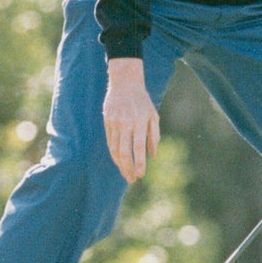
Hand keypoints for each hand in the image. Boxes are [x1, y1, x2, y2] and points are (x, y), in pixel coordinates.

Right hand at [103, 58, 159, 182]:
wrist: (124, 83)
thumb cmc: (142, 101)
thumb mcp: (153, 116)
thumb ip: (154, 136)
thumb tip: (153, 156)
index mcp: (139, 121)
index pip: (138, 147)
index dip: (139, 163)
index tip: (141, 175)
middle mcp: (126, 123)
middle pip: (124, 151)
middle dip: (128, 168)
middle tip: (132, 180)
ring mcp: (114, 123)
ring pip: (115, 149)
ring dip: (120, 164)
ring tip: (126, 175)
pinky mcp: (107, 122)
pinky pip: (110, 142)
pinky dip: (114, 154)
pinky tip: (119, 162)